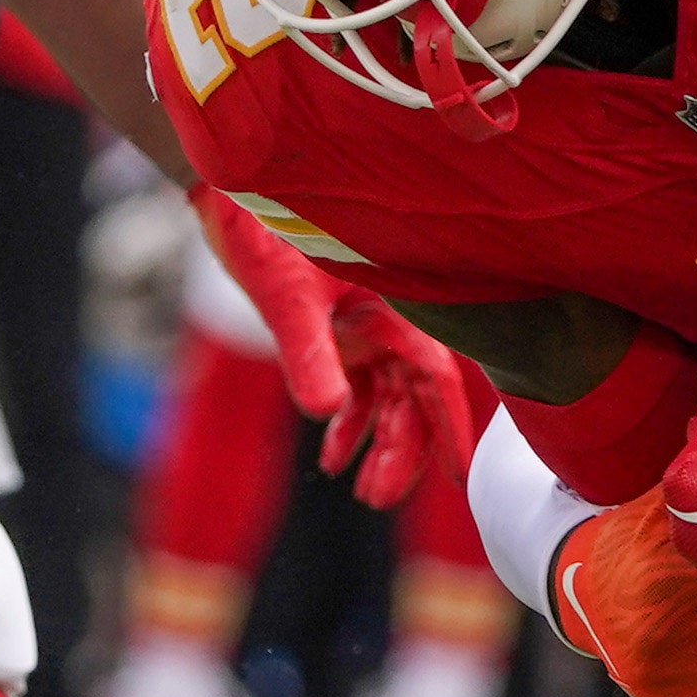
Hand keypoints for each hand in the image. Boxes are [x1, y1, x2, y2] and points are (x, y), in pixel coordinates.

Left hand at [190, 190, 467, 511]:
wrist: (235, 197)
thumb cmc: (267, 234)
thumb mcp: (287, 298)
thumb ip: (309, 354)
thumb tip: (324, 412)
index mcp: (397, 311)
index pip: (436, 382)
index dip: (450, 430)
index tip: (461, 477)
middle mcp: (390, 323)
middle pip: (412, 401)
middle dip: (402, 453)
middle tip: (377, 498)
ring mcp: (365, 329)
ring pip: (387, 400)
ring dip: (377, 445)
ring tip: (362, 492)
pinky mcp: (339, 332)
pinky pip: (356, 387)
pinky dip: (347, 422)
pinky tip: (333, 457)